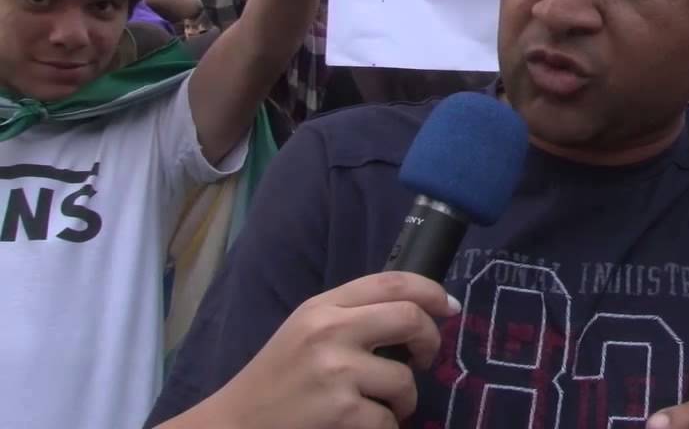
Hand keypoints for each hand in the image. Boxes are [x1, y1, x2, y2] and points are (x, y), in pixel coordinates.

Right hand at [197, 272, 458, 428]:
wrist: (233, 425)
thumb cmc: (277, 382)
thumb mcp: (307, 332)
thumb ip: (352, 317)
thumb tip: (417, 312)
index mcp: (323, 306)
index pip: (392, 281)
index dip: (431, 291)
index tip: (448, 308)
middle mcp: (329, 330)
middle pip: (410, 318)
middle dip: (430, 341)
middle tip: (425, 360)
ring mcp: (334, 371)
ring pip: (405, 379)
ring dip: (404, 400)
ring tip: (381, 406)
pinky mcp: (340, 410)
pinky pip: (388, 419)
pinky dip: (385, 427)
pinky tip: (361, 426)